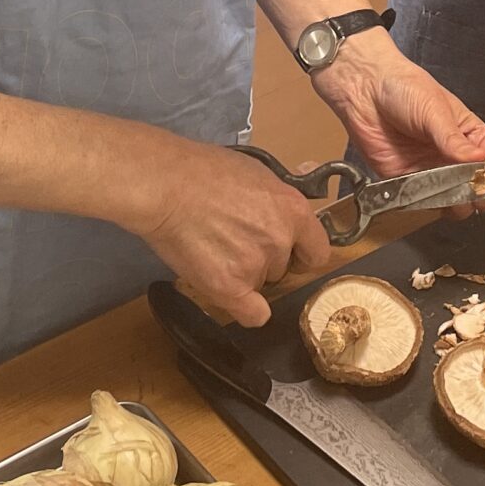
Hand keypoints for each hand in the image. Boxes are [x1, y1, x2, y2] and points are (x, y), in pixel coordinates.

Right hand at [135, 138, 331, 327]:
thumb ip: (282, 190)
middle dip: (265, 258)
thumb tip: (311, 171)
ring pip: (261, 283)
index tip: (289, 250)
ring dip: (246, 274)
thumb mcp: (256, 171)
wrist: (166, 186)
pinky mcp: (230, 289)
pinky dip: (245, 310)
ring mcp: (256, 267)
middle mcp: (281, 242)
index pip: (317, 250)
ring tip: (215, 250)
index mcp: (293, 211)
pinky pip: (252, 314)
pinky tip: (231, 293)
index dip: (302, 251)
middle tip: (236, 239)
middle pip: (283, 266)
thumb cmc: (205, 170)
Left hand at [318, 30, 484, 188]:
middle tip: (478, 192)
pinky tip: (430, 197)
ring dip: (456, 202)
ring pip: (453, 199)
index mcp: (468, 133)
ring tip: (454, 196)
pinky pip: (423, 201)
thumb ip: (454, 140)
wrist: (363, 90)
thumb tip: (481, 160)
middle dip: (481, 192)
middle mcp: (452, 156)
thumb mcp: (435, 110)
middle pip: (477, 184)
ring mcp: (431, 171)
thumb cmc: (404, 88)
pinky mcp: (406, 182)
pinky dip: (429, 205)